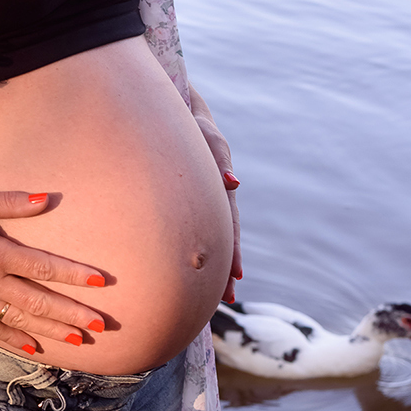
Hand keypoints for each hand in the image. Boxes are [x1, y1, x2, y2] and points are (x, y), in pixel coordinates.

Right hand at [0, 189, 104, 353]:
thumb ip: (11, 202)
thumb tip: (48, 199)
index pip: (43, 266)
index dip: (73, 275)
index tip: (100, 281)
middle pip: (38, 302)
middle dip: (72, 314)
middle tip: (101, 325)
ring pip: (21, 322)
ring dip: (52, 332)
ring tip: (79, 340)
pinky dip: (15, 341)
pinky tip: (35, 349)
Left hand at [188, 86, 242, 302]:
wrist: (176, 113)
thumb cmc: (193, 126)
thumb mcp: (207, 139)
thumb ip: (220, 160)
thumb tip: (233, 183)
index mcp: (221, 188)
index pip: (228, 225)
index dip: (231, 251)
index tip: (234, 278)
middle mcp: (212, 199)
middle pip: (222, 239)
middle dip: (224, 268)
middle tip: (226, 298)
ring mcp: (199, 201)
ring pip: (208, 237)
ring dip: (212, 265)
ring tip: (216, 295)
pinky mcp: (184, 202)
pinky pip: (191, 228)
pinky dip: (196, 248)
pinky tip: (191, 268)